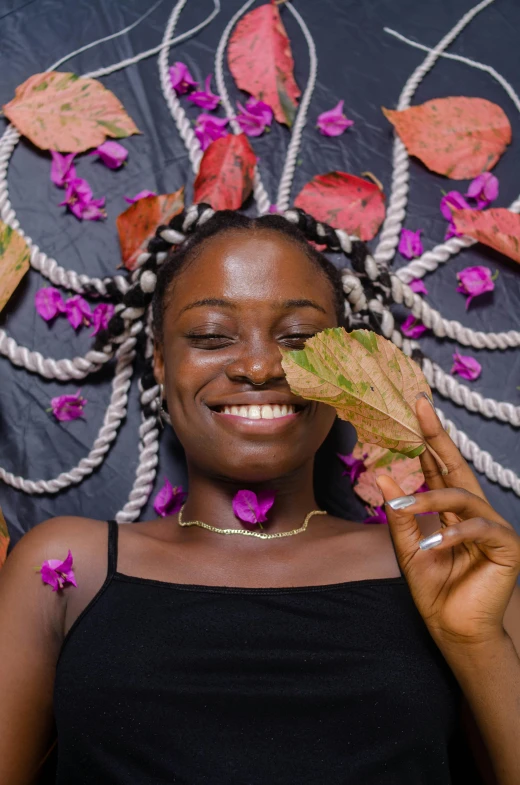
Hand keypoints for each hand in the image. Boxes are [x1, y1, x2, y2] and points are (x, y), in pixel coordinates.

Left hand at [376, 395, 519, 650]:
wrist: (454, 631)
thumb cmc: (435, 591)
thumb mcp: (409, 550)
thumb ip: (400, 516)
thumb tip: (384, 476)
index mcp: (453, 512)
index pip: (440, 469)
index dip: (429, 441)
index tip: (416, 409)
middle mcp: (474, 513)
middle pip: (457, 467)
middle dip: (439, 438)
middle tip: (421, 410)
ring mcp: (493, 528)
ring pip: (464, 497)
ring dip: (432, 499)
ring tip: (405, 507)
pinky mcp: (507, 547)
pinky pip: (480, 529)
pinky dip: (456, 534)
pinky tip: (436, 544)